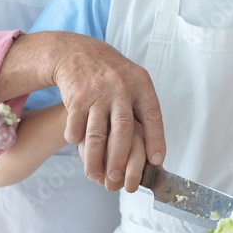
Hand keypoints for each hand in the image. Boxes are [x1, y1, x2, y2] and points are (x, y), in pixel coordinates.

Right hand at [51, 33, 164, 189]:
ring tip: (96, 175)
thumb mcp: (135, 82)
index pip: (152, 115)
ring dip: (96, 158)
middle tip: (118, 179)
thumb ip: (144, 110)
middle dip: (120, 157)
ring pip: (97, 133)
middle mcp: (121, 88)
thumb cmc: (113, 75)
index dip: (156, 139)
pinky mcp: (76, 98)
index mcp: (141, 85)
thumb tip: (154, 150)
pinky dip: (76, 139)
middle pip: (123, 129)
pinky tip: (77, 147)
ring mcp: (97, 92)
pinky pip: (76, 126)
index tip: (157, 161)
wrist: (78, 52)